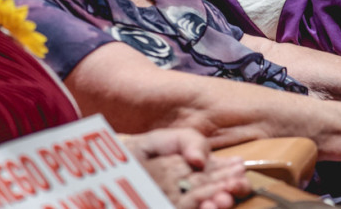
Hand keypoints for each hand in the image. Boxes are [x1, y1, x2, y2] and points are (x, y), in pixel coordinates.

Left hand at [125, 129, 250, 208]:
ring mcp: (172, 203)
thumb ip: (188, 141)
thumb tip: (200, 159)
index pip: (212, 177)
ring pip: (199, 205)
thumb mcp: (162, 139)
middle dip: (226, 190)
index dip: (227, 173)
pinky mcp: (162, 208)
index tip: (240, 168)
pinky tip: (207, 207)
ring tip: (224, 199)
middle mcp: (183, 193)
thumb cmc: (132, 154)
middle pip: (209, 194)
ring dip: (215, 204)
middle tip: (238, 185)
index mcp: (187, 174)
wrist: (100, 170)